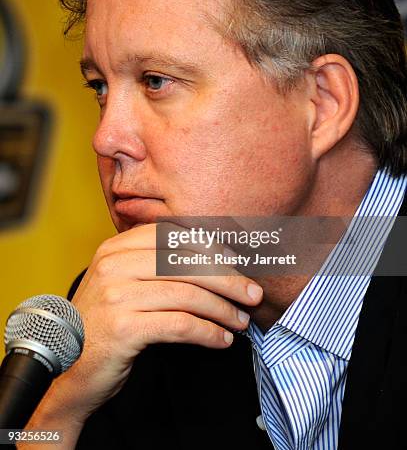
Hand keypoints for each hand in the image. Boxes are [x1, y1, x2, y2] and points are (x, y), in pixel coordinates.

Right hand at [61, 222, 263, 418]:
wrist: (67, 367)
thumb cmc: (105, 324)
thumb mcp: (124, 283)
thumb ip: (156, 266)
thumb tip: (217, 259)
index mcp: (116, 247)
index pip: (174, 236)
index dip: (212, 248)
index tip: (237, 265)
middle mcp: (114, 264)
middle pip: (186, 263)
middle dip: (228, 279)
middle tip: (253, 295)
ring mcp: (116, 294)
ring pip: (188, 294)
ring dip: (223, 309)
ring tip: (241, 322)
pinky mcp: (123, 327)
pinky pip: (180, 324)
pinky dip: (208, 332)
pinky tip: (222, 340)